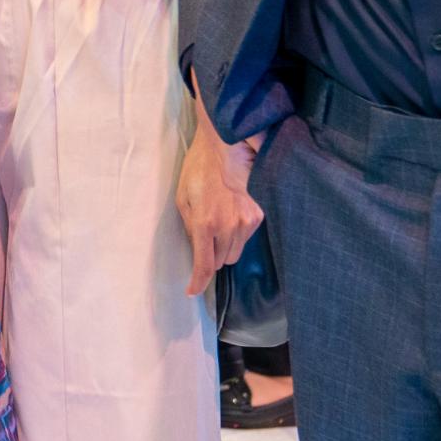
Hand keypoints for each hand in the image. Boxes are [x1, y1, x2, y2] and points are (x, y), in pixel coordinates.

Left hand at [176, 121, 263, 297]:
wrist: (224, 148)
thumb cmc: (197, 171)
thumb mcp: (182, 199)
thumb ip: (189, 228)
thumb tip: (196, 250)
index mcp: (205, 223)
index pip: (204, 265)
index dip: (198, 282)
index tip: (192, 291)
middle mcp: (228, 226)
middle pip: (220, 262)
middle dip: (210, 256)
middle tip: (204, 236)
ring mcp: (246, 222)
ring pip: (234, 253)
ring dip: (224, 246)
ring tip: (218, 221)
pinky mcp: (258, 216)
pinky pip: (246, 238)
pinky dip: (237, 233)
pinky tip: (231, 214)